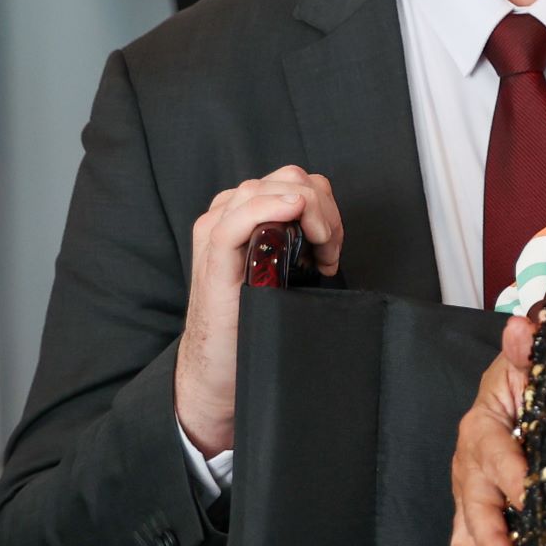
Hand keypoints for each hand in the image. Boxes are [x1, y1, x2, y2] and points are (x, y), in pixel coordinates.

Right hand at [174, 169, 341, 456]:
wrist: (221, 367)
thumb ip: (301, 240)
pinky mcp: (212, 256)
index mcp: (248, 213)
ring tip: (316, 259)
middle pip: (290, 179)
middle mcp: (229, 213)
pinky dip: (269, 208)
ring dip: (309, 216)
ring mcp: (217, 231)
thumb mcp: (287, 271)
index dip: (326, 206)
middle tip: (328, 256)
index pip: (297, 182)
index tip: (333, 249)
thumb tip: (330, 227)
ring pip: (269, 189)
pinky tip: (292, 213)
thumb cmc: (256, 320)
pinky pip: (238, 217)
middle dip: (324, 212)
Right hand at [450, 315, 536, 545]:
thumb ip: (529, 348)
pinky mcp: (475, 515)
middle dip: (490, 542)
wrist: (514, 386)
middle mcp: (469, 465)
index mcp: (483, 427)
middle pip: (475, 507)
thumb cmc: (527, 378)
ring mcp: (469, 495)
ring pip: (464, 538)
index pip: (498, 456)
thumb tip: (526, 326)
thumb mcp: (529, 360)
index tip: (533, 501)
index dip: (516, 479)